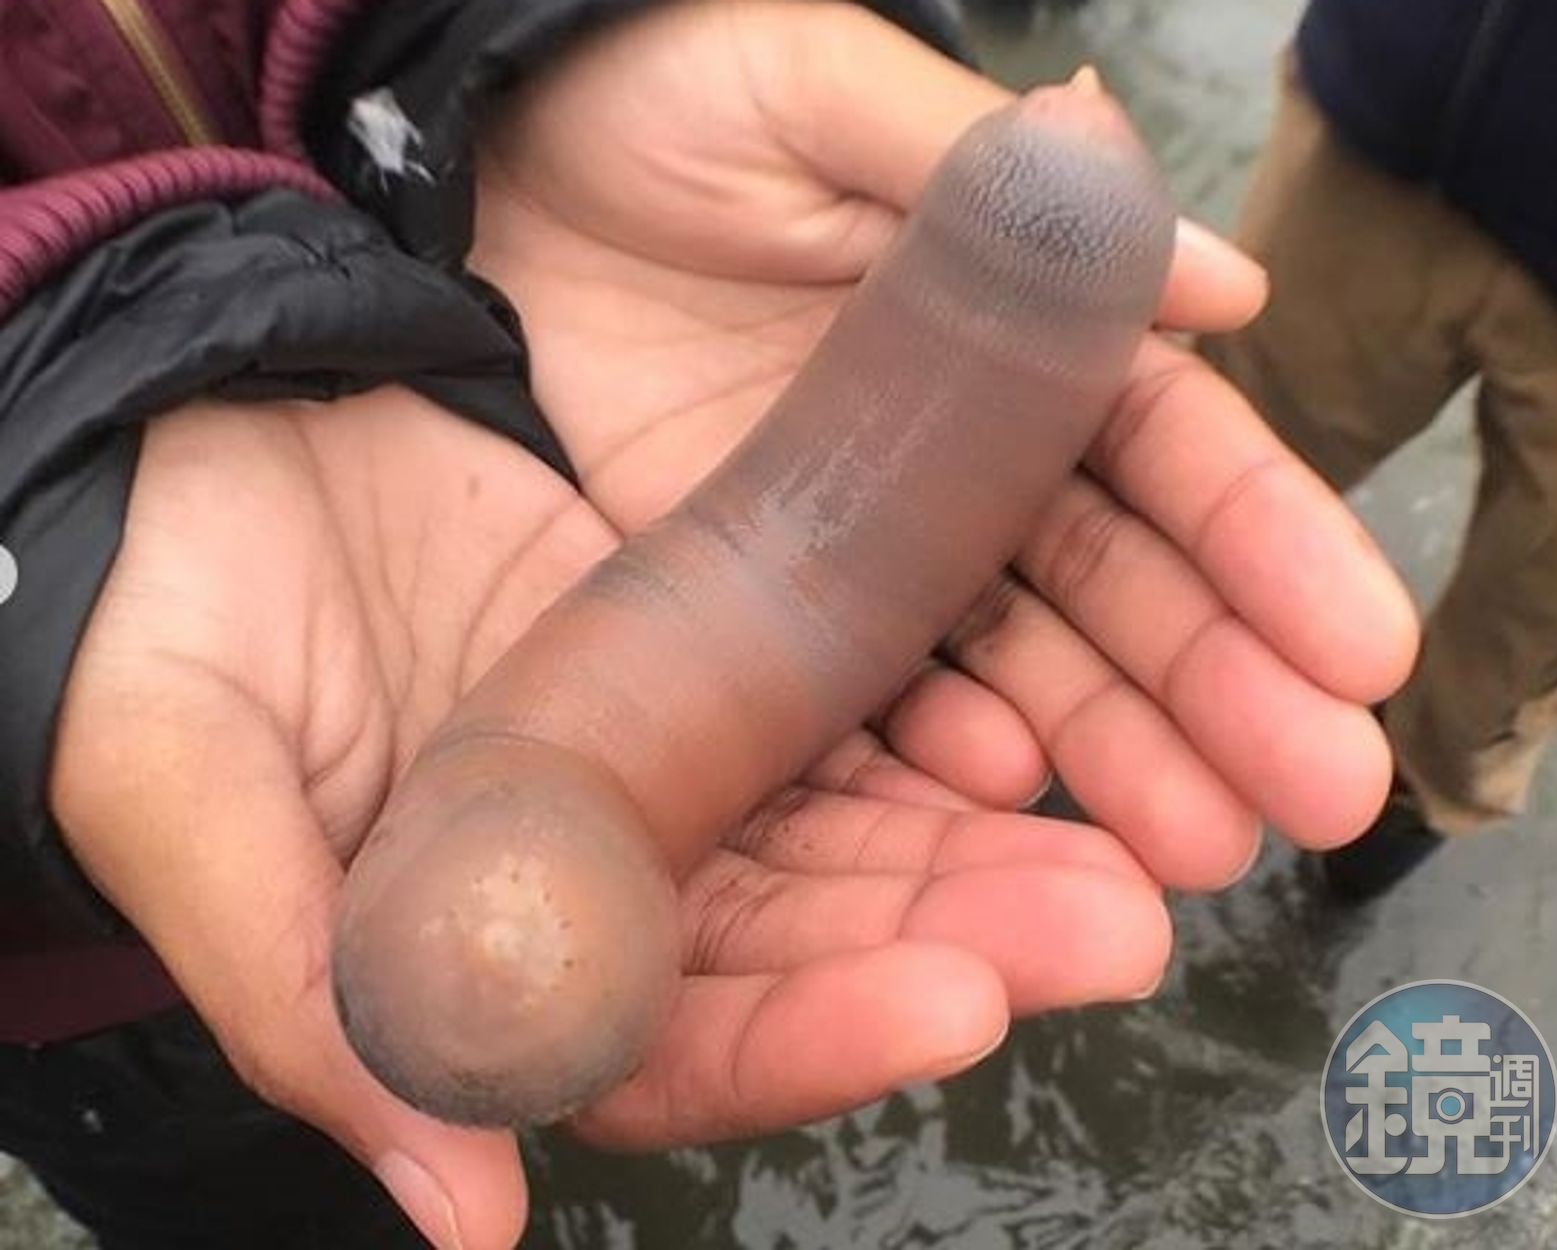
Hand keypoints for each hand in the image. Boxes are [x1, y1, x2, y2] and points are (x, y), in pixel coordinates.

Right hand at [50, 390, 1170, 1248]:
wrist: (186, 440)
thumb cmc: (157, 624)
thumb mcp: (190, 795)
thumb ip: (310, 1001)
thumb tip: (462, 1214)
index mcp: (496, 942)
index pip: (681, 1041)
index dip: (817, 1036)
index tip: (951, 1004)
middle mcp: (607, 867)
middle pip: (812, 939)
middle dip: (962, 936)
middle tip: (1113, 920)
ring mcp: (667, 748)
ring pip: (859, 825)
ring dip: (992, 841)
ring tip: (1133, 842)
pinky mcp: (703, 629)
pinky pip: (846, 684)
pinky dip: (939, 703)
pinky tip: (1029, 715)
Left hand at [472, 0, 1418, 887]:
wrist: (467, 176)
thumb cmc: (648, 102)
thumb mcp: (818, 99)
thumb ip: (998, 189)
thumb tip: (1226, 284)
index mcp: (1003, 335)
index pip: (1161, 450)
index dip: (1264, 545)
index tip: (1355, 647)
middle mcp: (951, 460)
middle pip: (1111, 587)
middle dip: (1220, 686)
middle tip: (1318, 791)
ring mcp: (856, 549)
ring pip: (1011, 665)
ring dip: (1111, 755)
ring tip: (1194, 843)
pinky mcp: (752, 608)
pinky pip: (859, 699)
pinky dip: (933, 757)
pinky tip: (998, 796)